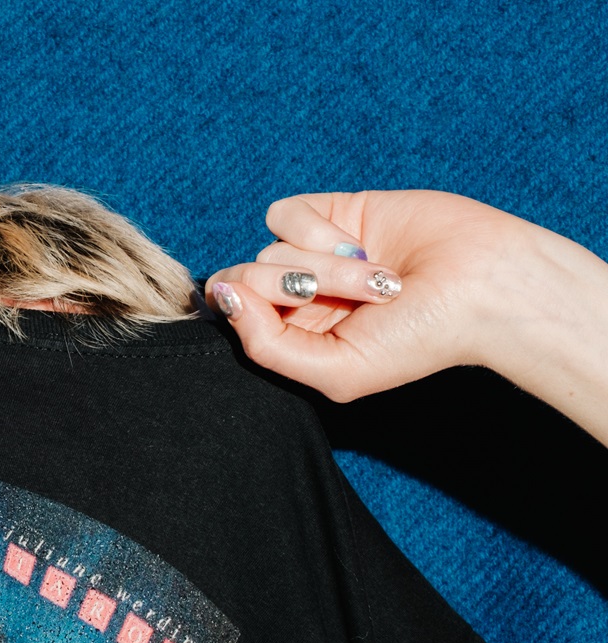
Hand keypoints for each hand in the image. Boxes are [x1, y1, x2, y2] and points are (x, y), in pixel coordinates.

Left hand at [205, 191, 607, 444]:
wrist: (480, 286)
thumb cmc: (416, 340)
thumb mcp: (334, 369)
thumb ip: (265, 345)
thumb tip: (222, 295)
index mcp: (290, 340)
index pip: (231, 320)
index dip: (241, 315)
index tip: (281, 317)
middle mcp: (295, 299)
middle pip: (242, 282)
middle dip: (292, 292)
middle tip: (351, 303)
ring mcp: (310, 255)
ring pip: (266, 250)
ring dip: (323, 268)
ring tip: (375, 281)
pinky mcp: (330, 213)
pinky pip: (284, 214)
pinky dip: (318, 231)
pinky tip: (359, 246)